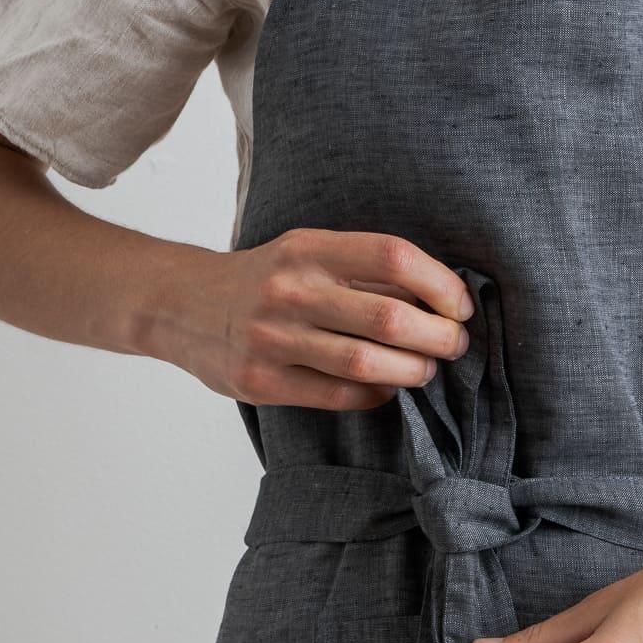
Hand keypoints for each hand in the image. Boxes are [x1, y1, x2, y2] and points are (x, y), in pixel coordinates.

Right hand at [156, 227, 474, 408]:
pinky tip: (387, 387)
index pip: (393, 256)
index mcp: (308, 248)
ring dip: (413, 371)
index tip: (459, 305)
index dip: (440, 283)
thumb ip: (363, 271)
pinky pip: (339, 394)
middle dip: (439, 337)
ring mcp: (273, 338)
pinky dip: (376, 394)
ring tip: (427, 370)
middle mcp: (290, 289)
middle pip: (389, 317)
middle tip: (455, 345)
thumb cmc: (265, 280)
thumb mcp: (306, 254)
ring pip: (367, 362)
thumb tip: (441, 297)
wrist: (183, 305)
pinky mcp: (262, 382)